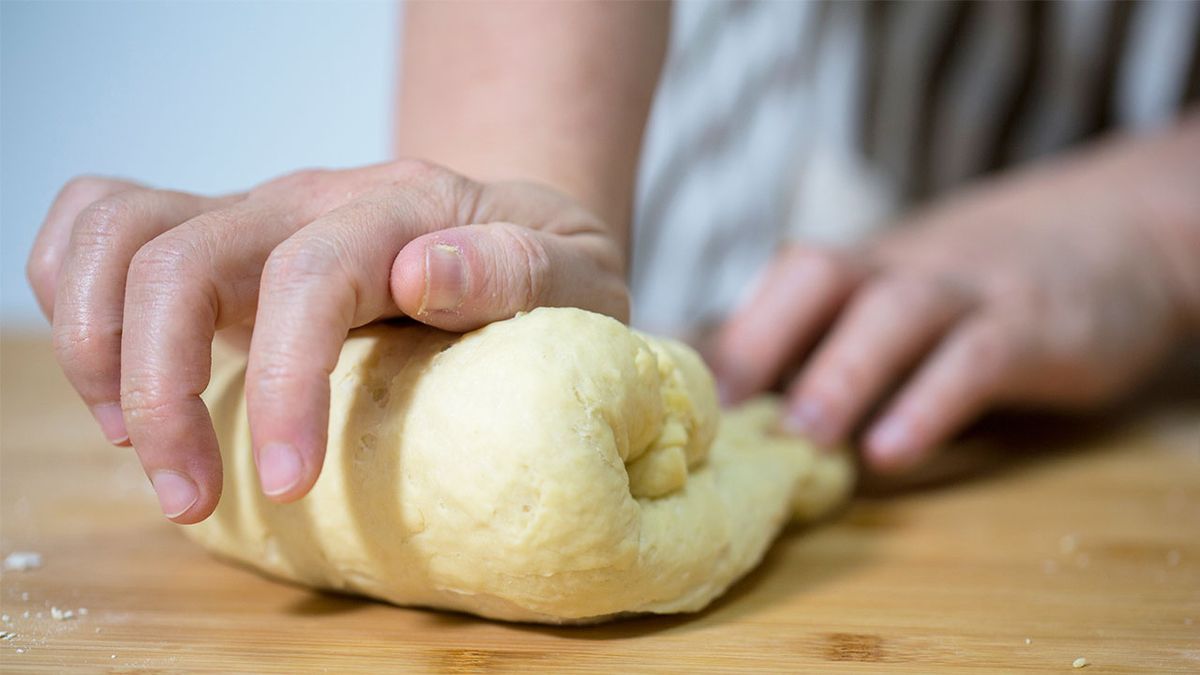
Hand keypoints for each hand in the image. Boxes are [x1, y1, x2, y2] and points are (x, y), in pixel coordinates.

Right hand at [27, 160, 627, 521]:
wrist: (509, 224)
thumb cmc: (545, 264)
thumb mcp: (578, 270)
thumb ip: (516, 267)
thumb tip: (421, 275)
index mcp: (395, 209)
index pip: (308, 276)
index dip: (282, 381)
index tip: (286, 483)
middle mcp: (304, 201)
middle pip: (179, 257)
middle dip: (160, 385)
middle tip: (188, 495)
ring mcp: (251, 216)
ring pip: (118, 235)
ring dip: (97, 344)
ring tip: (137, 444)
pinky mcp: (217, 244)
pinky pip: (102, 227)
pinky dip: (76, 297)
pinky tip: (115, 385)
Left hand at [711, 151, 1191, 472]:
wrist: (1118, 230)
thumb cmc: (981, 286)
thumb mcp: (904, 298)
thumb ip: (836, 340)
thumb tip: (738, 406)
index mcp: (864, 268)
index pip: (779, 284)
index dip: (725, 336)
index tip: (674, 398)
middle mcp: (904, 267)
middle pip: (818, 275)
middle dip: (758, 340)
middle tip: (719, 417)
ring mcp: (970, 289)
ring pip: (895, 312)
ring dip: (840, 374)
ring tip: (800, 439)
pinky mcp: (1035, 323)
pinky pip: (975, 359)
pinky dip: (928, 403)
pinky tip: (892, 454)